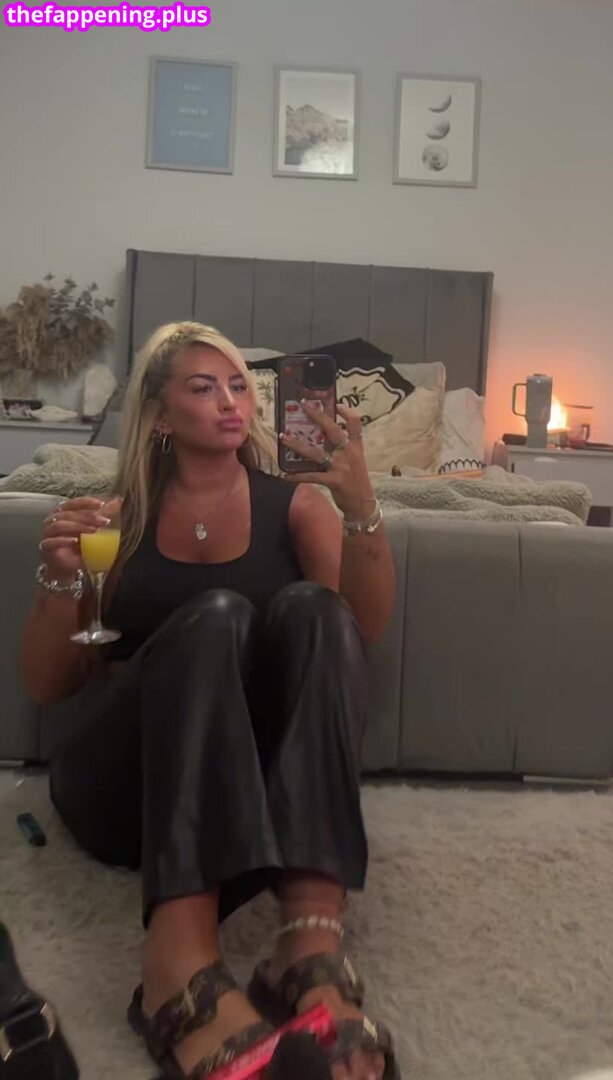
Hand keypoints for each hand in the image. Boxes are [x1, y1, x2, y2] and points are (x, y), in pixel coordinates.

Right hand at [38, 497, 112, 580]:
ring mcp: (47, 533)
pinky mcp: (45, 547)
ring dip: (77, 526)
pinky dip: (63, 540)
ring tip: (93, 531)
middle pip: (68, 514)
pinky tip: (75, 541)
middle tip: (104, 521)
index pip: (72, 503)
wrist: (66, 567)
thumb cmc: (77, 546)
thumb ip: (102, 514)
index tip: (101, 504)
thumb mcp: (92, 529)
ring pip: (60, 525)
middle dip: (87, 516)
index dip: (86, 502)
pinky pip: (52, 541)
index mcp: (62, 513)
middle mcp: (52, 520)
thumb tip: (118, 501)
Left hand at [280, 402, 375, 519]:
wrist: (363, 504)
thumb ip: (343, 446)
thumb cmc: (356, 480)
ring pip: (316, 452)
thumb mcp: (355, 459)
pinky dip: (298, 476)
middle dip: (318, 416)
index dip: (346, 411)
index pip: (356, 422)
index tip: (335, 404)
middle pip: (333, 430)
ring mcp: (341, 466)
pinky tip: (286, 475)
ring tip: (283, 437)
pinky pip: (312, 476)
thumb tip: (324, 434)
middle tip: (304, 405)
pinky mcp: (333, 481)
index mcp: (356, 446)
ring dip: (297, 444)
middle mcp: (349, 453)